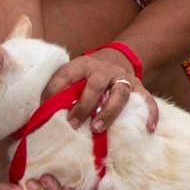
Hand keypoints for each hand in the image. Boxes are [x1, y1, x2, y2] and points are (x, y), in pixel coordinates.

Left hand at [43, 51, 157, 133]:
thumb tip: (38, 117)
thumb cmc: (85, 78)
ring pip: (121, 92)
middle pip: (96, 85)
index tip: (53, 114)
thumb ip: (55, 92)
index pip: (67, 75)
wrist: (115, 61)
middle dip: (85, 105)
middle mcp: (105, 70)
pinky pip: (147, 100)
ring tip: (99, 129)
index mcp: (83, 65)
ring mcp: (124, 78)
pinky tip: (148, 128)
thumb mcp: (69, 77)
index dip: (58, 92)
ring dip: (110, 111)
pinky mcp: (139, 88)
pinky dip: (150, 113)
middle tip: (75, 125)